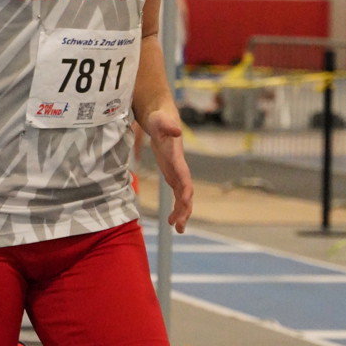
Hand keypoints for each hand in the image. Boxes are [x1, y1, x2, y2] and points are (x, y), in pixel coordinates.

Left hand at [145, 108, 192, 232]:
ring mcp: (177, 172)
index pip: (185, 178)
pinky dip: (175, 207)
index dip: (186, 191)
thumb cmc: (159, 118)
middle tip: (178, 227)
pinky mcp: (171, 174)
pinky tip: (170, 220)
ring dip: (182, 213)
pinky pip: (176, 195)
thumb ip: (167, 126)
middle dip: (184, 209)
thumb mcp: (160, 121)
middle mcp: (180, 168)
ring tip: (177, 229)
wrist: (161, 116)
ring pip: (183, 197)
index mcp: (177, 159)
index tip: (185, 203)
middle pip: (186, 193)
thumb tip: (176, 130)